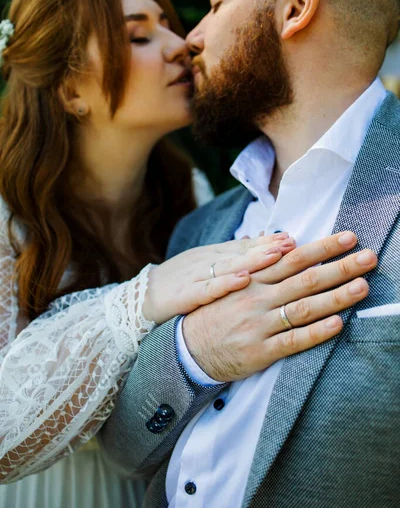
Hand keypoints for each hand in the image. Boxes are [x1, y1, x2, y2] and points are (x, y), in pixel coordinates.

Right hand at [142, 232, 294, 322]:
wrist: (142, 298)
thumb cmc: (179, 281)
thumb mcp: (205, 264)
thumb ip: (232, 253)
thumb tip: (259, 239)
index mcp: (213, 256)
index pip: (245, 246)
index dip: (268, 242)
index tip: (291, 238)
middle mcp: (206, 262)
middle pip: (242, 253)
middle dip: (268, 248)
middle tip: (291, 243)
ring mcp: (196, 277)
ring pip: (229, 267)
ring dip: (254, 260)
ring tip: (276, 255)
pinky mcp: (185, 295)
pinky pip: (208, 289)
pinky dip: (226, 284)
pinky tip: (243, 280)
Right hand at [182, 231, 376, 380]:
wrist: (187, 348)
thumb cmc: (216, 312)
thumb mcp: (232, 283)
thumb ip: (260, 265)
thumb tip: (286, 243)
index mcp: (253, 279)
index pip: (293, 258)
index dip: (322, 248)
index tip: (348, 238)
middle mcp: (258, 298)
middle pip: (304, 279)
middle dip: (339, 267)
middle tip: (368, 257)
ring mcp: (260, 324)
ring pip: (303, 308)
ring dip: (336, 296)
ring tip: (362, 286)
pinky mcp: (260, 351)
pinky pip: (292, 340)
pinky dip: (316, 332)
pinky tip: (338, 324)